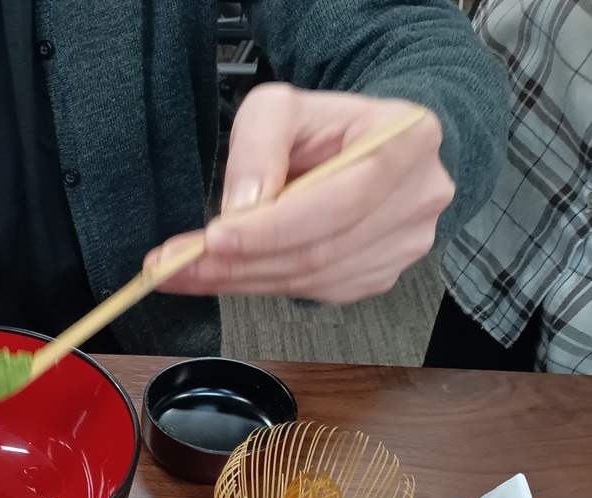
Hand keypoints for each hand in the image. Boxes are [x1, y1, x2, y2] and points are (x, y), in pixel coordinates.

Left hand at [145, 84, 453, 302]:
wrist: (367, 142)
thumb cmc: (327, 124)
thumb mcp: (282, 108)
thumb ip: (259, 145)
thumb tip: (242, 207)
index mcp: (406, 140)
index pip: (339, 201)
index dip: (273, 228)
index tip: (215, 237)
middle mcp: (418, 196)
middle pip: (320, 250)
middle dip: (239, 263)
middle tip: (177, 266)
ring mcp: (404, 242)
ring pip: (312, 279)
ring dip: (240, 281)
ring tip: (184, 272)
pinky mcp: (380, 274)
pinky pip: (315, 292)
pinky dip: (261, 286)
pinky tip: (224, 275)